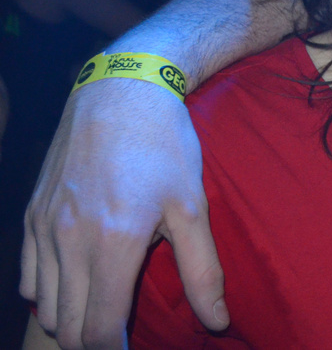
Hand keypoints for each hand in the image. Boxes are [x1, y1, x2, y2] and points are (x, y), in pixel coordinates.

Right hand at [20, 79, 226, 349]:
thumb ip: (202, 270)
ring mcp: (44, 228)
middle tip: (121, 334)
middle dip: (93, 341)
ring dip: (70, 320)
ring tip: (102, 313)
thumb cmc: (164, 146)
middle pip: (67, 326)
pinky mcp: (32, 215)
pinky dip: (48, 294)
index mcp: (114, 244)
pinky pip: (29, 276)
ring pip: (44, 306)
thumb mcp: (193, 206)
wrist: (121, 91)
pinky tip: (77, 285)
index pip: (100, 329)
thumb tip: (216, 322)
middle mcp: (69, 241)